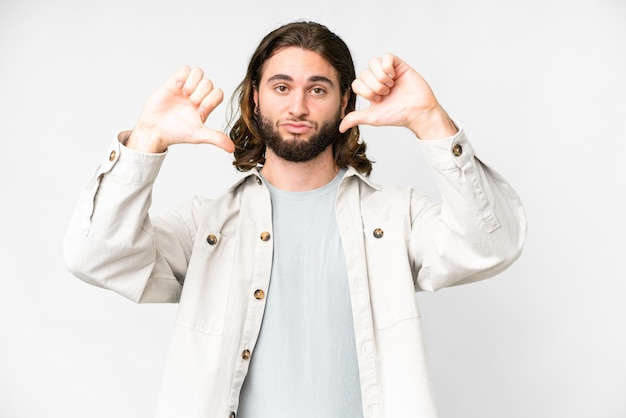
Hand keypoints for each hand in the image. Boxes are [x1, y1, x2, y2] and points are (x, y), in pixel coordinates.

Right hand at [126, 66, 233, 152]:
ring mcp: (186, 88)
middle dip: (200, 94)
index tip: (200, 112)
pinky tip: (177, 88)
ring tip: (184, 94)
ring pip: (198, 72)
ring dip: (192, 83)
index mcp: (206, 106)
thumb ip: (216, 138)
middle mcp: (197, 95)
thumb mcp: (199, 136)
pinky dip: (183, 77)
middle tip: (190, 104)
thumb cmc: (177, 133)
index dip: (211, 100)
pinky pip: (185, 69)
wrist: (155, 130)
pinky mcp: (173, 82)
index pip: (218, 93)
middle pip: (209, 83)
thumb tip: (232, 149)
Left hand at [339, 53, 456, 139]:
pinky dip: (387, 67)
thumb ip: (355, 118)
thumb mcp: (373, 117)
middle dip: (374, 86)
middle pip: (364, 73)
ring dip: (380, 76)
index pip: (356, 83)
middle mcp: (378, 80)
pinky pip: (386, 56)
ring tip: (390, 85)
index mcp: (370, 91)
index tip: (377, 100)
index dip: (365, 91)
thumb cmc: (398, 115)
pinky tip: (394, 77)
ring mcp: (388, 72)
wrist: (418, 112)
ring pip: (373, 63)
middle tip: (386, 94)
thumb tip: (339, 128)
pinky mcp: (399, 65)